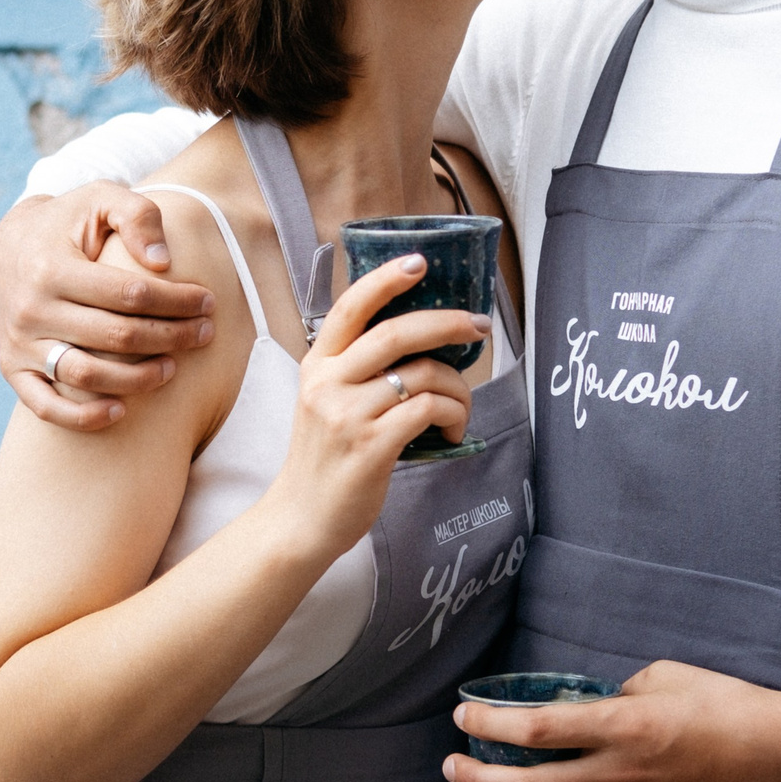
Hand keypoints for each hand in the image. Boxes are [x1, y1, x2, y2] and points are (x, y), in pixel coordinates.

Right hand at [0, 187, 217, 429]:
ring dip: (137, 380)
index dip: (175, 301)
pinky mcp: (12, 367)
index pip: (128, 294)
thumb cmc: (69, 222)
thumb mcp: (101, 198)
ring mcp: (18, 343)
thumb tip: (162, 263)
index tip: (207, 302)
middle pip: (114, 337)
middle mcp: (30, 309)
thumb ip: (137, 215)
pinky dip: (83, 417)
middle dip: (170, 337)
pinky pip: (46, 406)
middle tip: (204, 334)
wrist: (9, 246)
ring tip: (173, 369)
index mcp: (52, 267)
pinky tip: (121, 411)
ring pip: (85, 377)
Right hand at [262, 256, 483, 562]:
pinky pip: (428, 411)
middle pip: (398, 333)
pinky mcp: (371, 446)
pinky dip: (451, 416)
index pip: (352, 306)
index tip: (420, 263)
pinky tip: (450, 430)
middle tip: (478, 327)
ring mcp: (348, 414)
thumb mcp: (326, 402)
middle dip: (448, 323)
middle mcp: (329, 382)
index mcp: (318, 364)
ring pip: (423, 375)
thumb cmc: (324, 459)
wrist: (301, 518)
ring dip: (458, 388)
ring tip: (461, 407)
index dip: (387, 279)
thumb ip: (358, 371)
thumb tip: (423, 343)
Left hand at [444, 660, 780, 781]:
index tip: (463, 716)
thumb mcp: (661, 676)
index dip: (492, 724)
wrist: (773, 755)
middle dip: (480, 779)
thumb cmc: (722, 703)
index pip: (539, 730)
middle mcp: (617, 774)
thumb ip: (612, 692)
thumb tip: (581, 705)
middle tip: (452, 766)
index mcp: (620, 726)